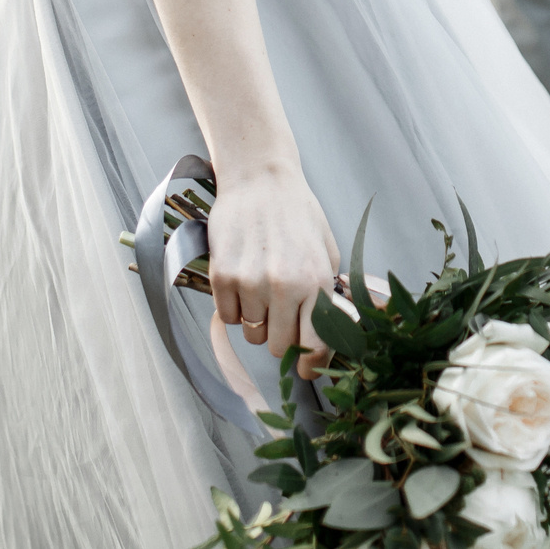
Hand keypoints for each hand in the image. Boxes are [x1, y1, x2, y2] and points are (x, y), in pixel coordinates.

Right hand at [205, 160, 340, 374]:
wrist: (259, 179)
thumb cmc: (297, 214)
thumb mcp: (327, 250)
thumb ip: (327, 292)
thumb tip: (326, 332)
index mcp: (315, 281)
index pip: (314, 344)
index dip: (309, 363)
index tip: (304, 369)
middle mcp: (284, 286)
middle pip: (278, 347)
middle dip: (281, 337)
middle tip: (281, 314)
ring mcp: (250, 282)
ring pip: (251, 334)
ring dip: (257, 321)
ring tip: (261, 288)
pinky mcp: (222, 276)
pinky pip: (227, 317)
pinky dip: (234, 307)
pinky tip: (242, 279)